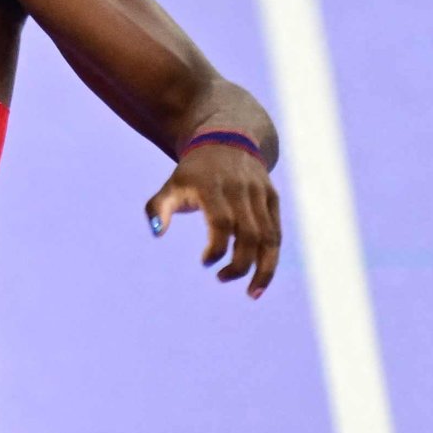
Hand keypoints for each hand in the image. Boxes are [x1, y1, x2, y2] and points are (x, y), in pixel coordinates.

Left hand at [145, 139, 280, 296]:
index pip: (222, 222)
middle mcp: (241, 189)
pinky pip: (276, 232)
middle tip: (221, 278)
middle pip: (249, 234)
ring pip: (269, 237)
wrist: (227, 139)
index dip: (216, 248)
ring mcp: (260, 193)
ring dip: (263, 269)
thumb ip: (158, 209)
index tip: (205, 263)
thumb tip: (157, 233)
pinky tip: (261, 279)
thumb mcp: (171, 185)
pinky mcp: (272, 198)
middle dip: (239, 264)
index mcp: (213, 186)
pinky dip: (271, 258)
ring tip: (252, 293)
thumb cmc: (193, 173)